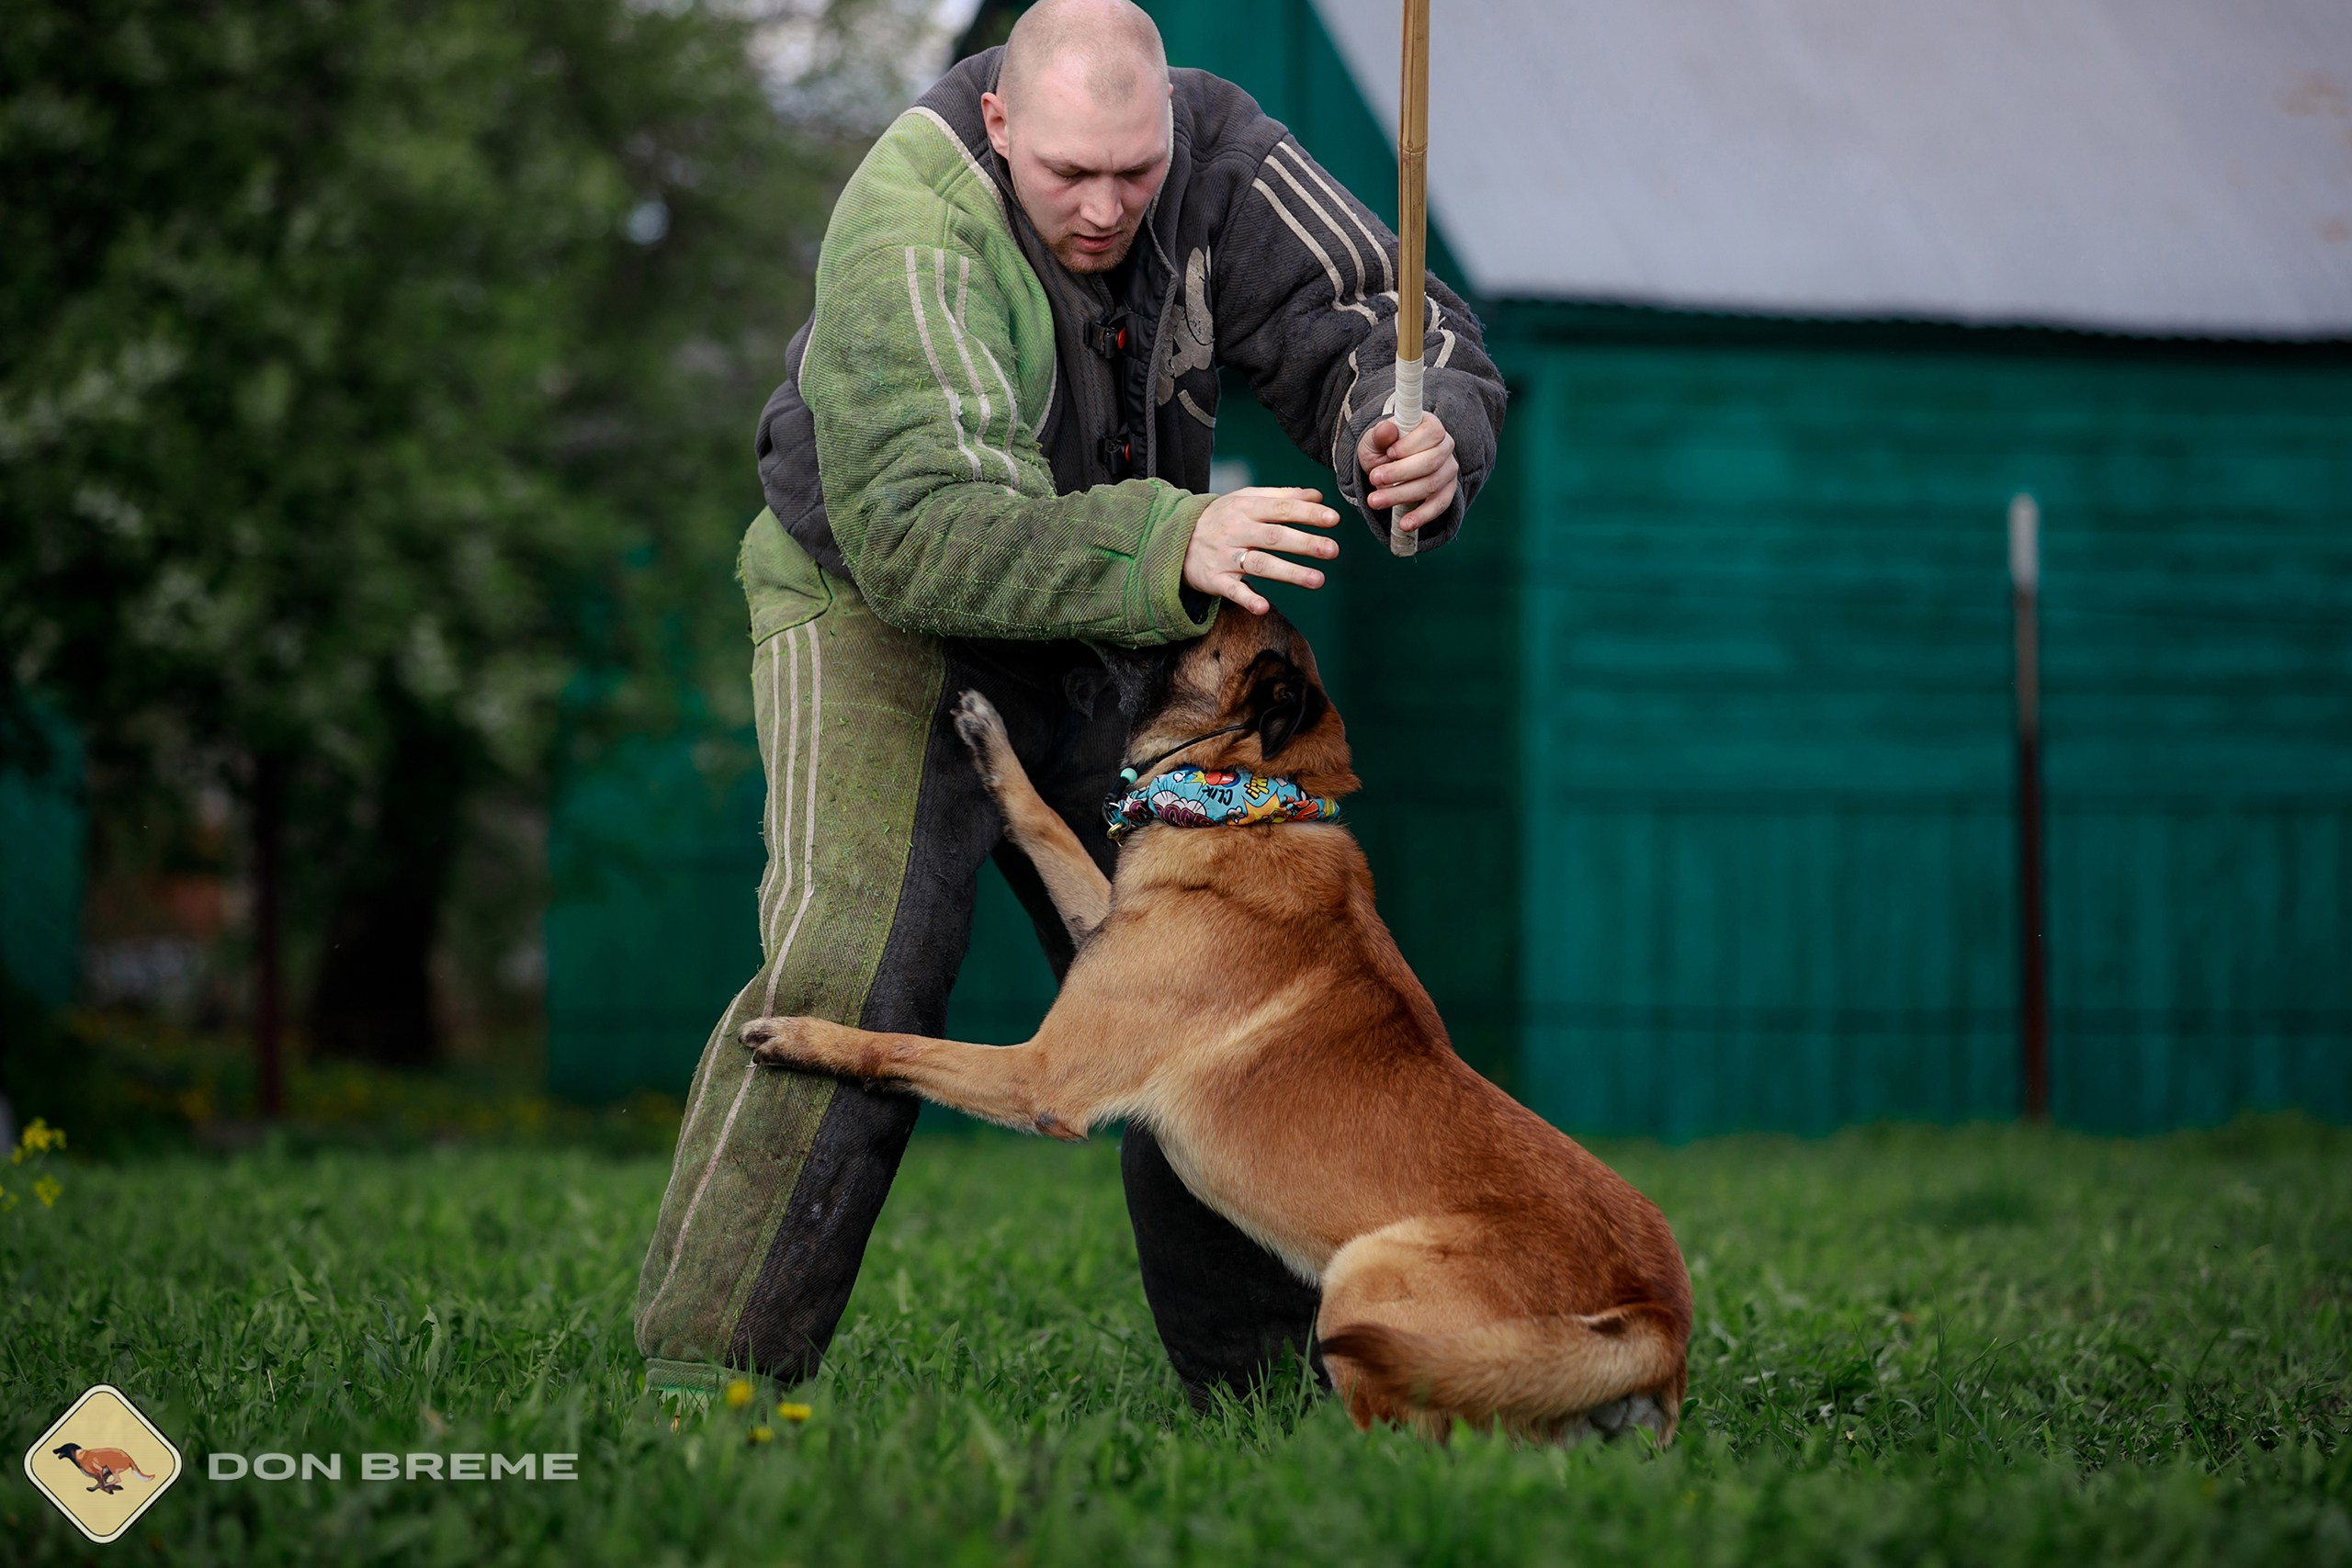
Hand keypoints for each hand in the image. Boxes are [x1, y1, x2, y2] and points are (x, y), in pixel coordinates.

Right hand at [1183, 486, 1339, 615]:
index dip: (1307, 514)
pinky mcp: (1214, 580)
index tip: (1333, 519)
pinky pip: (1231, 591)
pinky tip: (1263, 606)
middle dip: (1305, 543)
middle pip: (1274, 536)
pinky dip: (1246, 599)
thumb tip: (1317, 497)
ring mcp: (1225, 556)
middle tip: (1333, 550)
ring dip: (1288, 572)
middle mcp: (1236, 531)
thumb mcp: (1245, 500)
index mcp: (1246, 508)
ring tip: (1317, 580)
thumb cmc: (1220, 518)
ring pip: (1259, 564)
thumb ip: (1281, 497)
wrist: (1174, 539)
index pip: (1281, 509)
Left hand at [1357, 410, 1457, 534]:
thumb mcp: (1375, 439)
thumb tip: (1388, 429)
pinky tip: (1404, 523)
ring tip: (1375, 501)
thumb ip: (1380, 434)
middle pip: (1431, 461)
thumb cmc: (1383, 448)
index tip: (1389, 453)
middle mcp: (1445, 446)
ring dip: (1402, 495)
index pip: (1431, 432)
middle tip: (1374, 480)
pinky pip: (1440, 505)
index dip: (1410, 445)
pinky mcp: (1447, 491)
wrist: (1386, 466)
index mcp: (1431, 426)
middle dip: (1400, 473)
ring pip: (1432, 484)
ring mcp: (1448, 470)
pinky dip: (1422, 516)